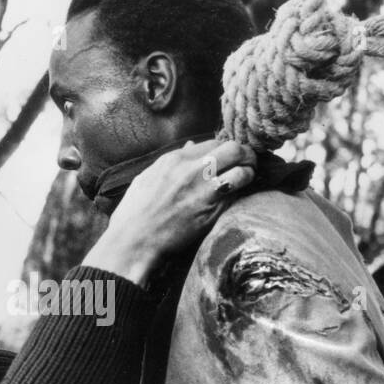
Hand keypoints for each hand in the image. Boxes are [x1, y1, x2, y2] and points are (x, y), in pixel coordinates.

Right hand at [84, 139, 257, 285]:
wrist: (134, 241)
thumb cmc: (135, 212)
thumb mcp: (148, 177)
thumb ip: (173, 160)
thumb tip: (191, 145)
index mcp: (175, 159)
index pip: (214, 141)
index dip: (226, 147)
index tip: (229, 156)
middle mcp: (193, 170)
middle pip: (234, 149)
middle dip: (246, 153)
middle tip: (249, 161)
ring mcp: (204, 190)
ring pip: (243, 171)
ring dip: (249, 173)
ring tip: (248, 177)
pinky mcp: (212, 211)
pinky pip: (237, 195)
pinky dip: (242, 193)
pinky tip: (239, 196)